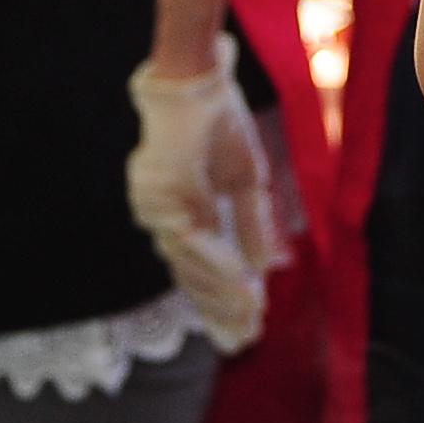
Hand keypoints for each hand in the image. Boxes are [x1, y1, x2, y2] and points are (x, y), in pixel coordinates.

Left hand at [127, 34, 282, 351]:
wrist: (200, 82)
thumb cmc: (221, 122)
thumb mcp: (248, 180)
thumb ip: (252, 225)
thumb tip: (267, 268)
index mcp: (180, 212)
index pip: (197, 267)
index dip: (221, 299)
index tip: (244, 330)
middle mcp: (160, 215)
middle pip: (188, 276)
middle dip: (220, 310)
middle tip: (244, 340)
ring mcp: (156, 206)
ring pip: (188, 265)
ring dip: (223, 293)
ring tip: (253, 316)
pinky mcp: (161, 194)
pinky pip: (192, 240)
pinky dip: (218, 264)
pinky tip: (244, 284)